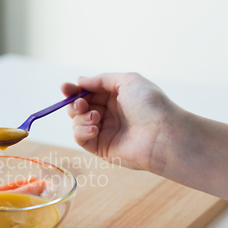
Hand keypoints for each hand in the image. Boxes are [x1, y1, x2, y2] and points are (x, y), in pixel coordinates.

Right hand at [63, 73, 181, 171]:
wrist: (162, 134)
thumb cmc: (150, 104)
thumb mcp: (127, 81)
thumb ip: (101, 80)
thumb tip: (80, 81)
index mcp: (115, 97)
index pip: (88, 92)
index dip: (74, 90)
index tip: (65, 88)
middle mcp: (109, 114)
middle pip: (79, 108)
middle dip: (75, 104)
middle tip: (81, 104)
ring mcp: (104, 131)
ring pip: (77, 123)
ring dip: (80, 118)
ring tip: (96, 117)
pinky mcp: (101, 147)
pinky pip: (80, 138)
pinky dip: (81, 132)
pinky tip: (94, 129)